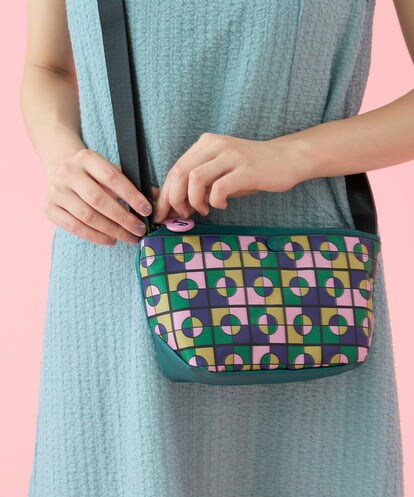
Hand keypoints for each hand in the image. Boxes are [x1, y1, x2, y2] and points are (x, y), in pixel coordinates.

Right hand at [44, 148, 155, 245]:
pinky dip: (96, 237)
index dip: (132, 196)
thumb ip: (133, 183)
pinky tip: (111, 240)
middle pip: (99, 200)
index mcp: (86, 158)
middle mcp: (67, 172)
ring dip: (112, 231)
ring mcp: (56, 191)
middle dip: (123, 218)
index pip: (112, 178)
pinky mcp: (49, 209)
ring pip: (87, 216)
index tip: (147, 210)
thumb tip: (157, 198)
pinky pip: (75, 227)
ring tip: (130, 238)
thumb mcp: (111, 170)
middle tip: (140, 230)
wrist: (61, 170)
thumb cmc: (94, 174)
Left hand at [153, 132, 310, 222]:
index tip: (163, 214)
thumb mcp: (221, 172)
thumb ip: (199, 184)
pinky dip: (215, 201)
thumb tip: (177, 206)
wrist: (287, 159)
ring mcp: (230, 155)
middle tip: (181, 216)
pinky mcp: (246, 169)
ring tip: (203, 210)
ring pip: (194, 179)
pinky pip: (219, 187)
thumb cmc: (252, 170)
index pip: (175, 169)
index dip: (165, 194)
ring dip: (193, 201)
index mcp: (205, 144)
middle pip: (180, 173)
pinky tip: (221, 205)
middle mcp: (215, 145)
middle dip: (174, 200)